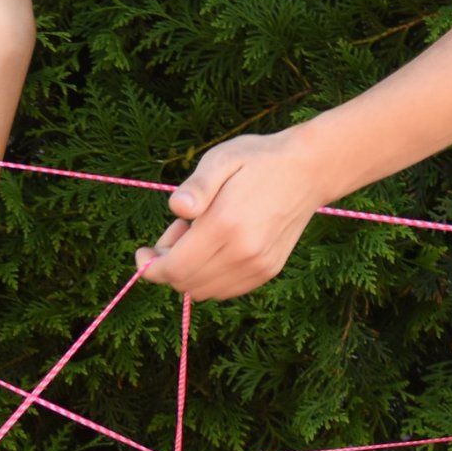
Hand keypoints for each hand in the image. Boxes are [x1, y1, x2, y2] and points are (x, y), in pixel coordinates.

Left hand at [134, 128, 333, 301]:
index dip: (150, 267)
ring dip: (189, 272)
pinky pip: (224, 290)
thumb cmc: (258, 160)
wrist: (308, 170)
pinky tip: (216, 248)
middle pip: (185, 283)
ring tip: (199, 236)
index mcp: (226, 226)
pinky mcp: (267, 272)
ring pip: (203, 291)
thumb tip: (177, 208)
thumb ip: (196, 185)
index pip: (175, 269)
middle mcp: (244, 253)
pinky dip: (209, 277)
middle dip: (168, 265)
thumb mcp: (222, 158)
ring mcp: (258, 267)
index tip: (142, 252)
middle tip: (179, 230)